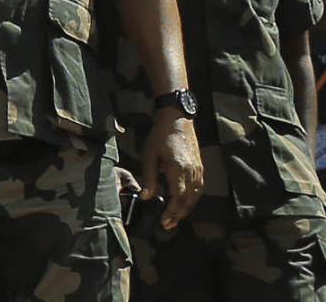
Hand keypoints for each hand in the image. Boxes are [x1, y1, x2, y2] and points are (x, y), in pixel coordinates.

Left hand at [141, 114, 203, 229]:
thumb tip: (145, 197)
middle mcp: (192, 171)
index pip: (178, 197)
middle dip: (179, 215)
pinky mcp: (200, 167)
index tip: (164, 221)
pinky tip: (183, 203)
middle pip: (189, 200)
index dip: (172, 211)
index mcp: (178, 168)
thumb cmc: (160, 136)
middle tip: (168, 224)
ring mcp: (198, 169)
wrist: (177, 120)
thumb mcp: (149, 156)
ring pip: (196, 196)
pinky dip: (192, 199)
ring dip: (186, 209)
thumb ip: (149, 178)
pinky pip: (199, 188)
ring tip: (175, 217)